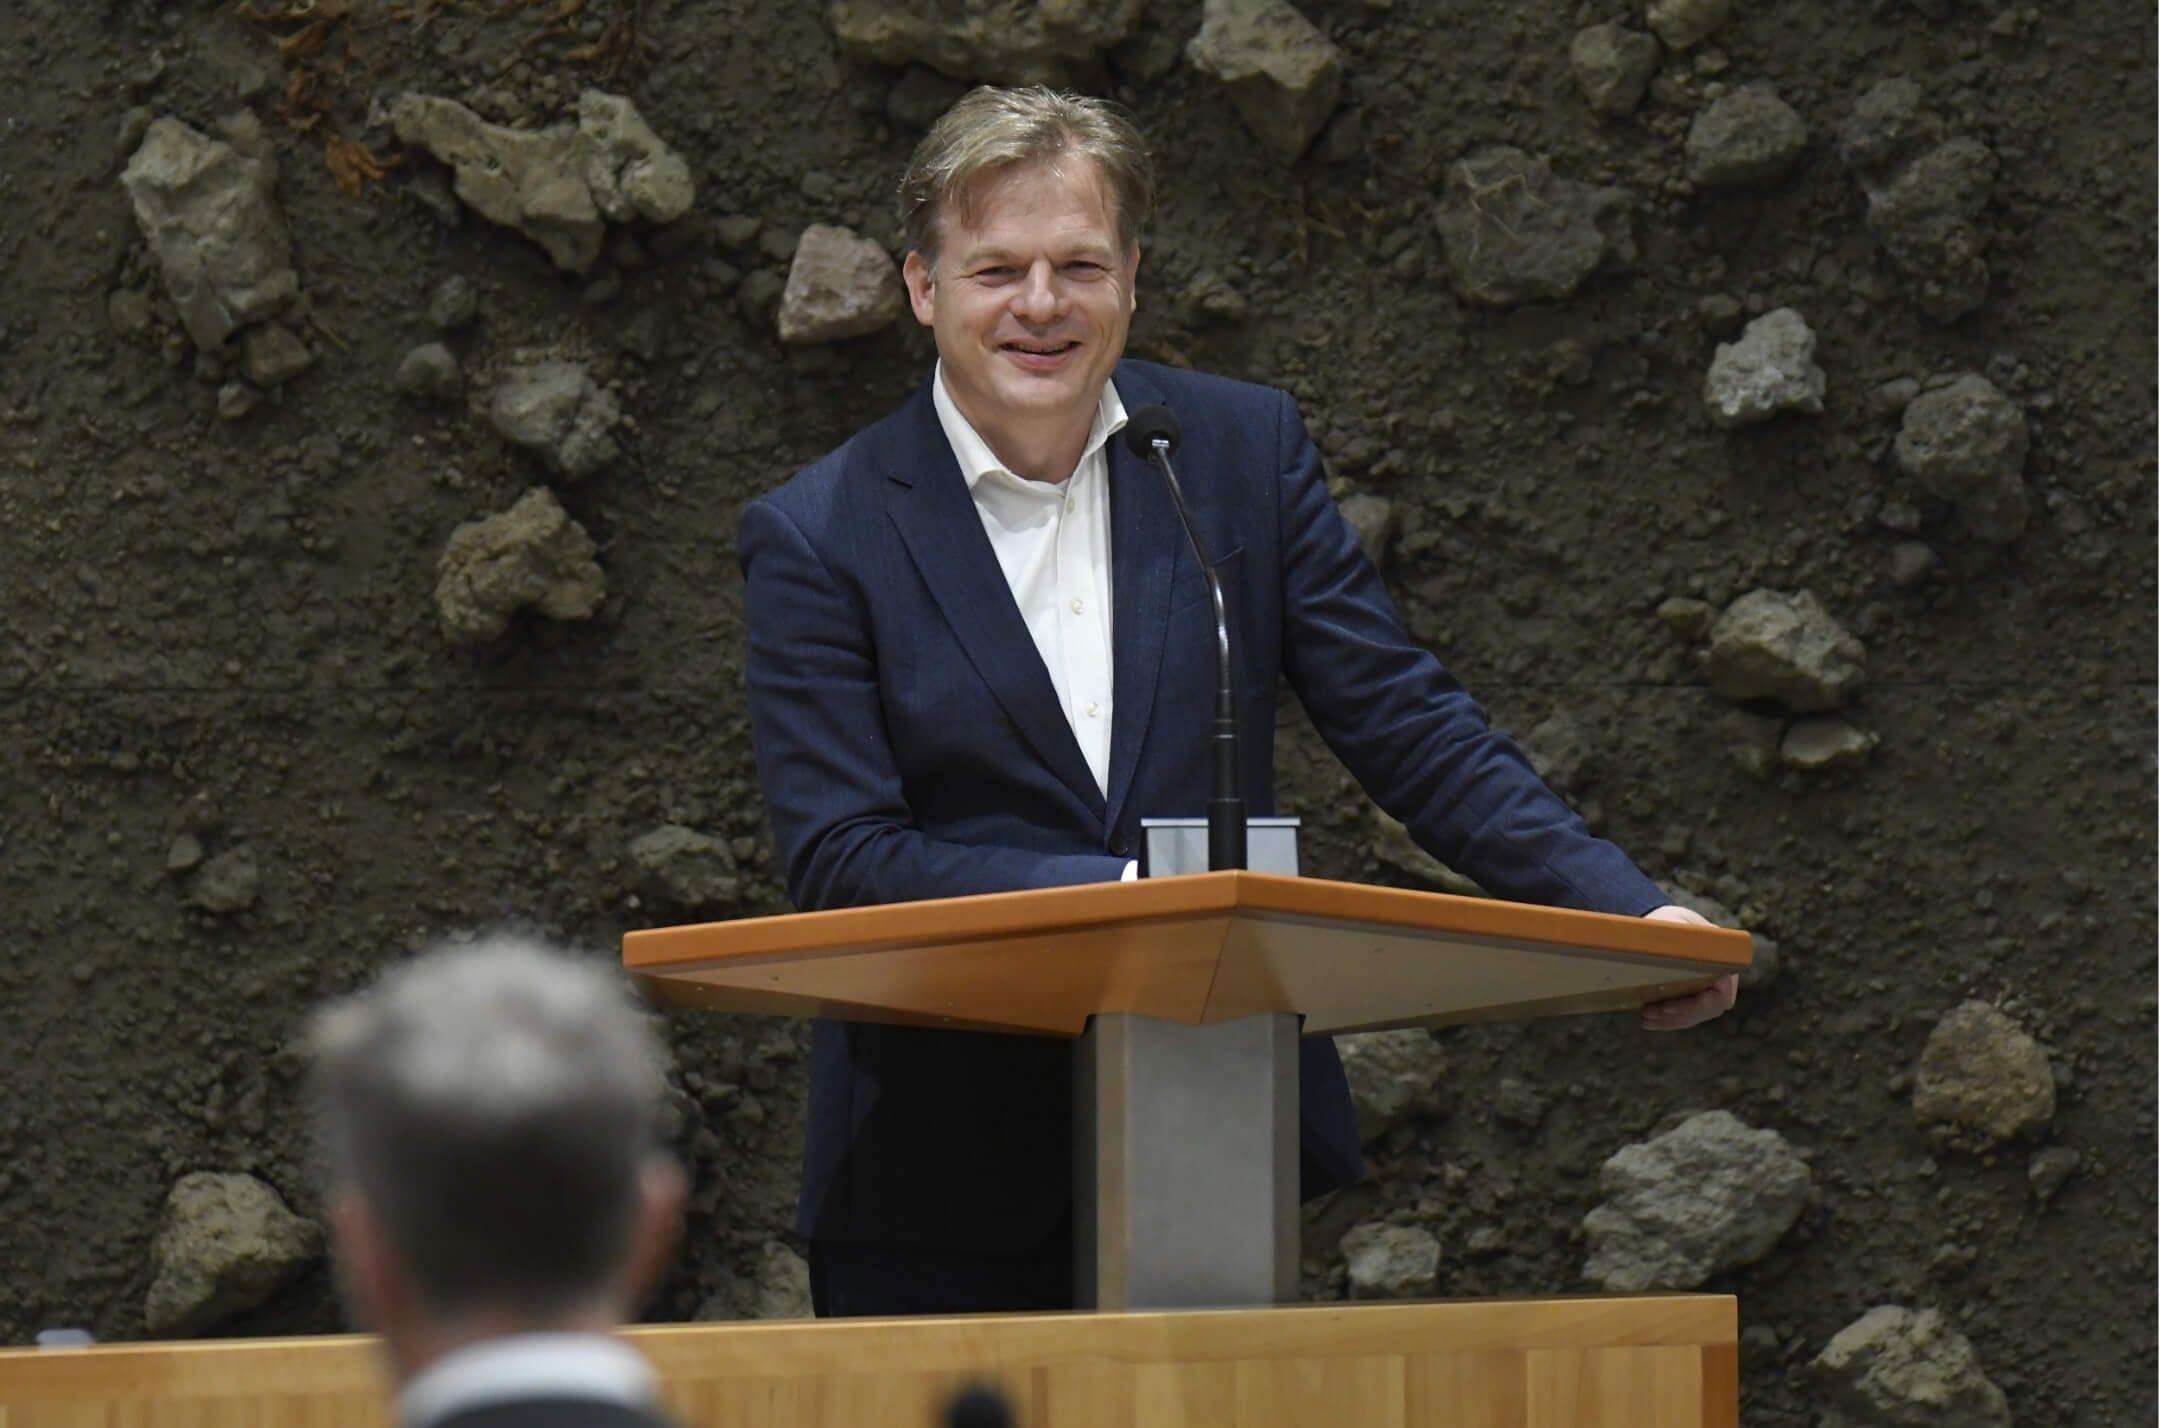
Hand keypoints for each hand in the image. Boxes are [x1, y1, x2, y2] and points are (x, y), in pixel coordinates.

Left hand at [1638, 903, 1738, 1030]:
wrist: (1669, 924)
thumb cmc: (1673, 922)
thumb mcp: (1673, 924)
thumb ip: (1674, 936)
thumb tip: (1667, 951)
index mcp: (1724, 964)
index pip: (1719, 996)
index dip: (1695, 1007)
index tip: (1667, 1008)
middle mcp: (1723, 982)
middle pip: (1704, 1011)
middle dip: (1675, 1016)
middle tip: (1646, 1013)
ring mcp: (1710, 993)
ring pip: (1693, 1017)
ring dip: (1668, 1022)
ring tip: (1644, 1019)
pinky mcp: (1695, 999)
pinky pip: (1685, 1016)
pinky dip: (1667, 1021)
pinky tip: (1647, 1021)